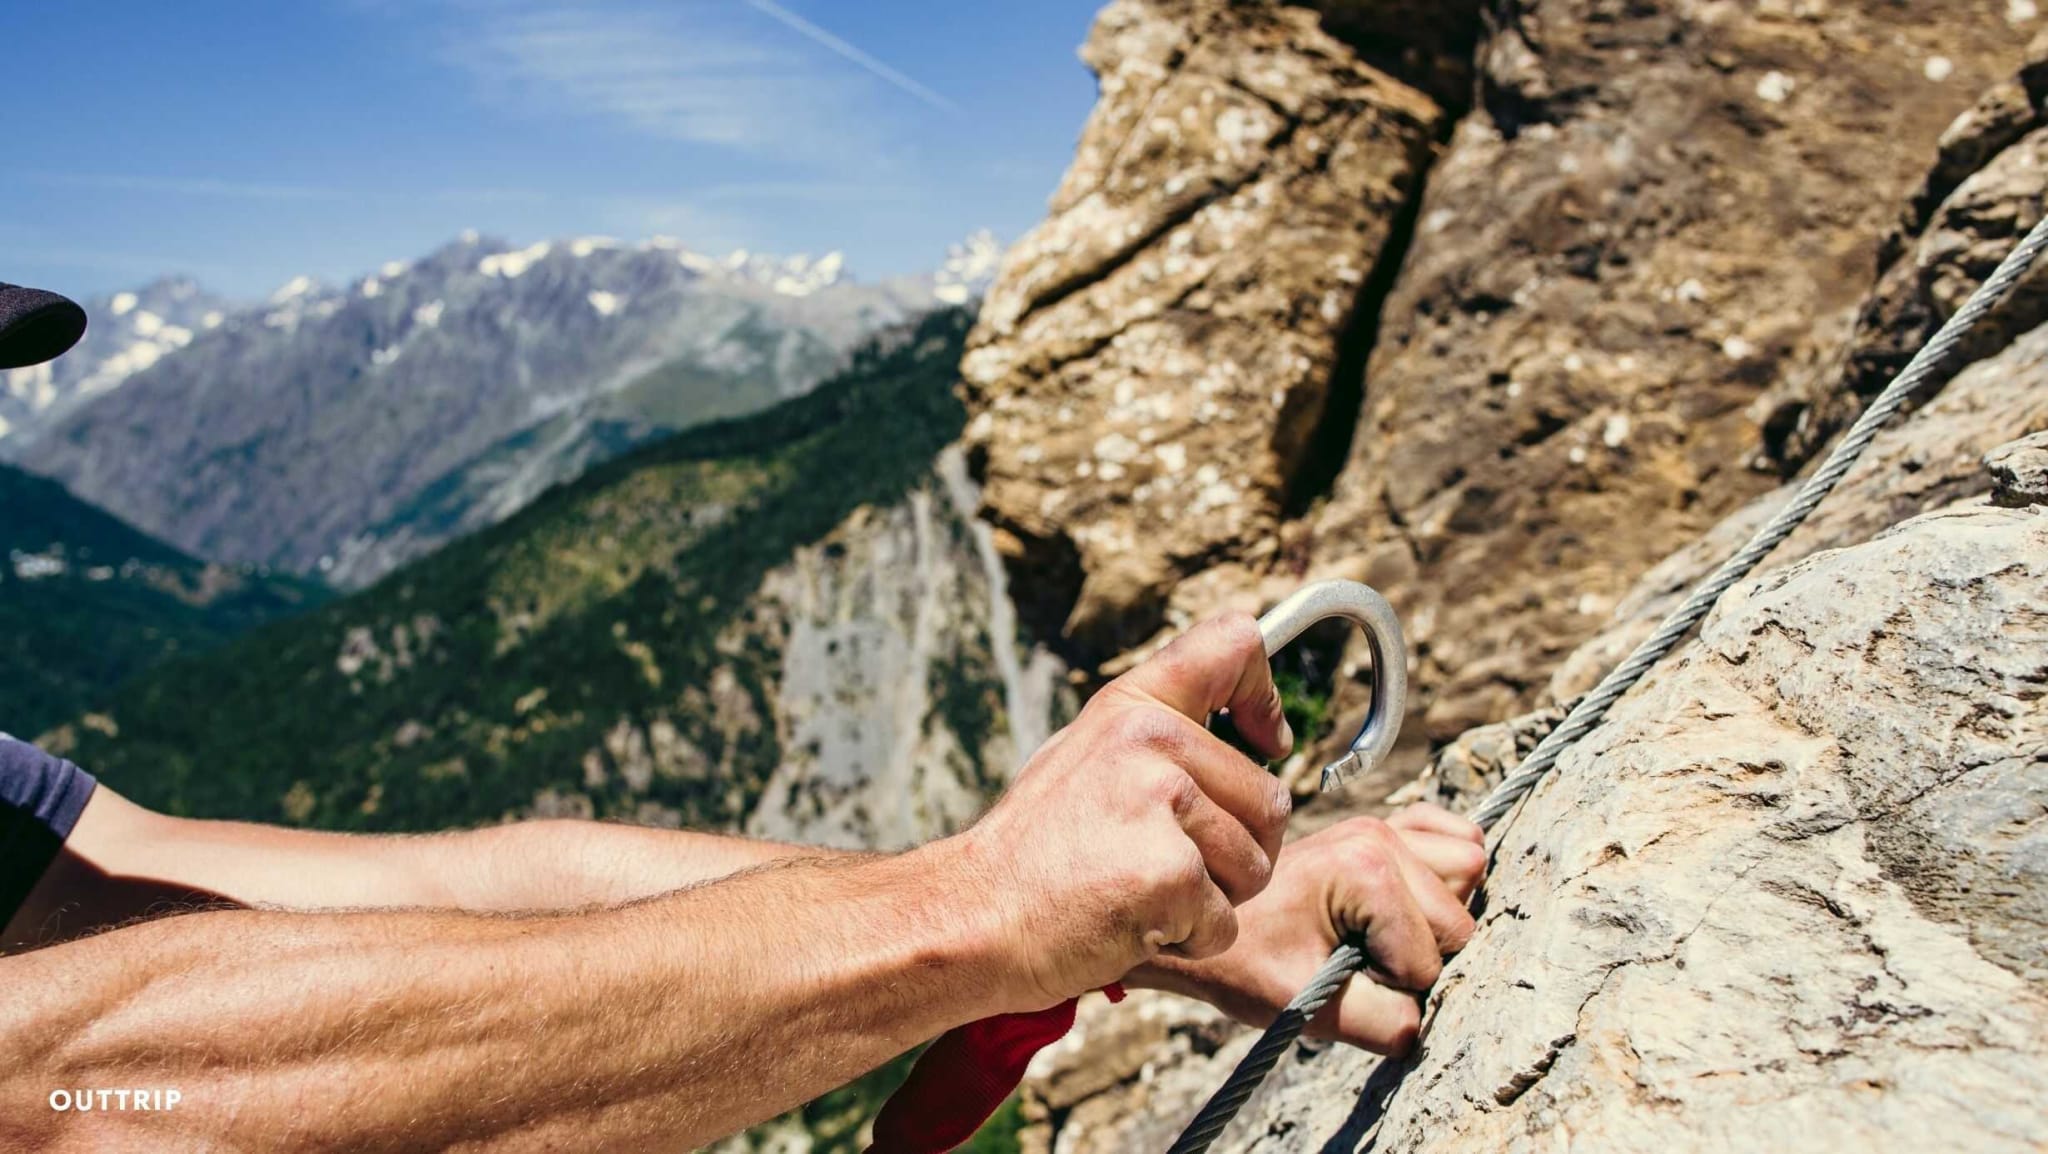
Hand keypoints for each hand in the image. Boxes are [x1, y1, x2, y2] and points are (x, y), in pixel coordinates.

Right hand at [960, 613, 1295, 1012]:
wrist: (973, 917)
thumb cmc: (1035, 851)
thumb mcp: (1087, 757)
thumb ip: (1159, 736)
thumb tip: (1254, 733)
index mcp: (1134, 706)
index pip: (1236, 644)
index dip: (1264, 696)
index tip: (1267, 740)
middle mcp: (1153, 740)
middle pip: (1271, 800)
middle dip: (1238, 850)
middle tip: (1162, 865)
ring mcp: (1164, 804)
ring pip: (1257, 865)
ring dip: (1214, 900)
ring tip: (1138, 892)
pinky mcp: (1172, 874)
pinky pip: (1225, 922)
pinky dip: (1189, 939)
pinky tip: (1130, 924)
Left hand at [1129, 804, 1486, 1053]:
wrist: (1214, 926)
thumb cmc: (1249, 963)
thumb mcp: (1311, 1006)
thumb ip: (1384, 1023)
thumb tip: (1433, 1022)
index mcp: (1365, 871)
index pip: (1431, 956)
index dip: (1395, 986)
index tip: (1343, 979)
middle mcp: (1381, 836)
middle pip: (1461, 918)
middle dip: (1422, 955)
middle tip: (1363, 962)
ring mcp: (1384, 825)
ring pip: (1469, 870)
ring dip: (1441, 913)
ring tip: (1386, 933)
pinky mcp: (1386, 826)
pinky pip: (1455, 836)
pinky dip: (1448, 869)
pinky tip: (1412, 899)